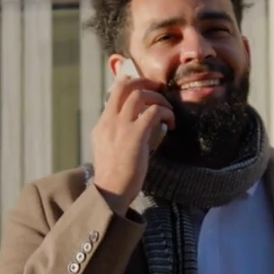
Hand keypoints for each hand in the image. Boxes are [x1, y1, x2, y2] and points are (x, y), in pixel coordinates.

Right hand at [91, 74, 173, 211]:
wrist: (111, 191)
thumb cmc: (115, 176)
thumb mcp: (111, 149)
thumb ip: (121, 133)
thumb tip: (144, 123)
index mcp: (102, 124)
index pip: (114, 92)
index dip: (131, 83)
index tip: (146, 87)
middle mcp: (109, 121)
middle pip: (125, 85)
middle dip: (145, 81)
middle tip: (159, 88)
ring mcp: (121, 126)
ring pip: (139, 94)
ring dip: (158, 98)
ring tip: (168, 110)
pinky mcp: (135, 134)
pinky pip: (154, 111)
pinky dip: (166, 113)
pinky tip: (171, 123)